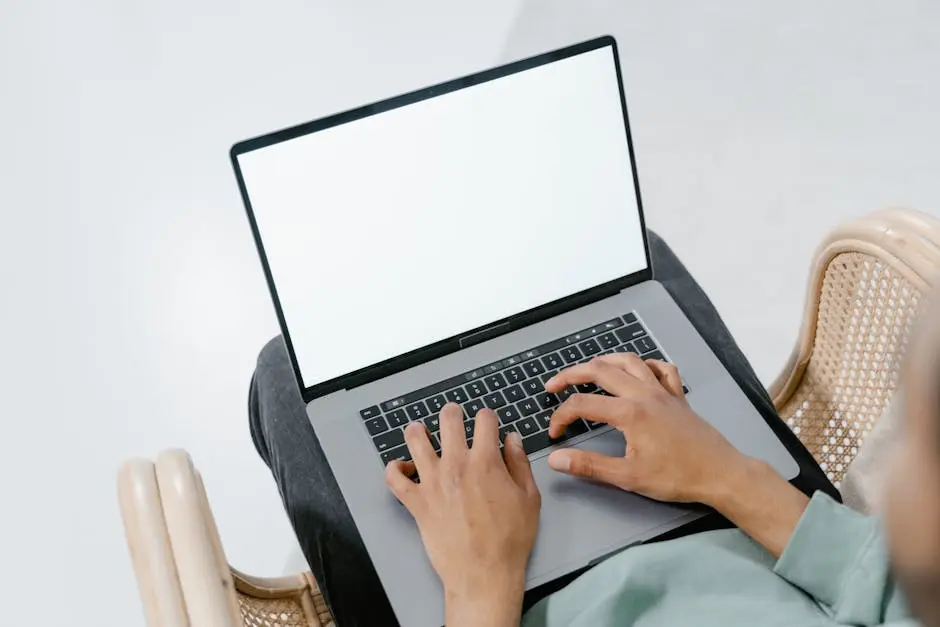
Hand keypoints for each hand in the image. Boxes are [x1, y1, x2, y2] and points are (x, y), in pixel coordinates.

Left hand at [385, 404, 540, 626]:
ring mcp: (432, 482)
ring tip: (421, 431)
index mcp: (486, 461)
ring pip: (415, 440)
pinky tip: (402, 467)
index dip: (488, 416)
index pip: (484, 420)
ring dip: (418, 431)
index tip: (488, 421)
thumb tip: (512, 440)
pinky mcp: (416, 502)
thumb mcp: (529, 498)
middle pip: (448, 421)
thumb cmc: (509, 540)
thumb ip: (520, 464)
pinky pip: (394, 478)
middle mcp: (456, 465)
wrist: (484, 573)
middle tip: (453, 415)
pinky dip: (394, 469)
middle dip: (452, 413)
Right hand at [543, 353, 749, 505]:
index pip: (582, 405)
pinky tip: (637, 371)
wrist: (720, 473)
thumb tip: (556, 459)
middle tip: (553, 385)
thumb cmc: (677, 477)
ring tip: (588, 369)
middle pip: (600, 370)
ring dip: (604, 361)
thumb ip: (589, 466)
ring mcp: (663, 392)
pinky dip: (645, 365)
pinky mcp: (678, 397)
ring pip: (629, 361)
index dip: (561, 416)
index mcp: (629, 413)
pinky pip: (661, 369)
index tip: (555, 435)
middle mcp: (644, 394)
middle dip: (571, 374)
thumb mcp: (628, 477)